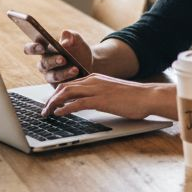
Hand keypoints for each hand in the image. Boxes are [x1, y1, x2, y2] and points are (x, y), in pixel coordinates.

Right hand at [24, 29, 92, 84]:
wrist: (89, 64)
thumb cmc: (78, 49)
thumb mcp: (77, 40)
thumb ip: (70, 36)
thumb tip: (65, 41)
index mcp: (44, 49)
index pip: (30, 49)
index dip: (33, 48)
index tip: (41, 47)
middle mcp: (45, 63)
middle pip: (43, 64)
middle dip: (53, 61)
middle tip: (63, 59)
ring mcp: (50, 75)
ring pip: (52, 76)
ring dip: (63, 73)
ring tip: (75, 69)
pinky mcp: (58, 85)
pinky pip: (60, 84)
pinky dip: (69, 79)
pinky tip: (77, 75)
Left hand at [40, 74, 172, 119]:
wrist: (147, 96)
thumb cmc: (133, 97)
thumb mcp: (111, 92)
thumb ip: (98, 94)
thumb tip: (88, 103)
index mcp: (95, 77)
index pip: (70, 83)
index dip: (57, 93)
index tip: (50, 102)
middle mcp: (93, 80)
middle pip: (64, 87)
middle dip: (50, 98)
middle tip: (44, 109)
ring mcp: (96, 89)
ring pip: (67, 93)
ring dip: (53, 103)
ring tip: (46, 113)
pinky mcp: (100, 100)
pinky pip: (77, 103)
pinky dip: (65, 108)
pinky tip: (58, 114)